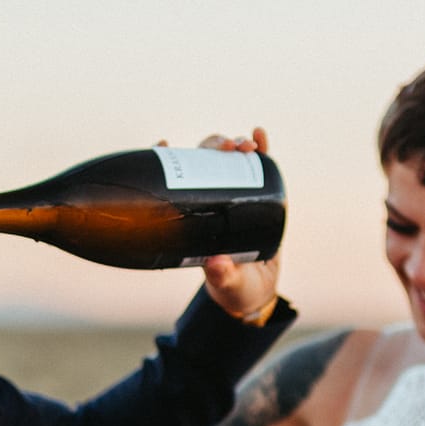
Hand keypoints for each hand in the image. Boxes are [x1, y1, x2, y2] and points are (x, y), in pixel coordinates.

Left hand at [159, 128, 281, 319]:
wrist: (257, 291)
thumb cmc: (233, 287)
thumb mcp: (226, 282)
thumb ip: (221, 275)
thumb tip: (216, 263)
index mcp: (192, 217)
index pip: (175, 182)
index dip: (166, 159)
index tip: (163, 144)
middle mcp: (210, 201)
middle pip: (206, 161)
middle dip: (214, 147)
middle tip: (227, 149)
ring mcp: (234, 197)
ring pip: (229, 160)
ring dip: (235, 145)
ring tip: (246, 146)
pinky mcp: (258, 198)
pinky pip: (259, 169)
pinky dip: (262, 149)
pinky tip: (260, 135)